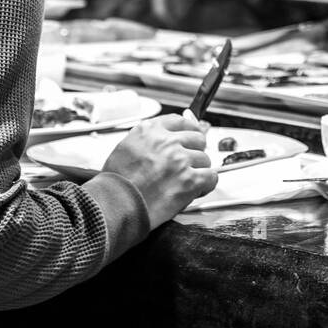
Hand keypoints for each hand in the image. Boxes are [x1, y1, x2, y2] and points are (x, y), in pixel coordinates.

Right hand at [103, 110, 215, 227]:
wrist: (116, 205)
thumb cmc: (116, 184)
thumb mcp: (125, 149)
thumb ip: (148, 141)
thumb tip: (167, 139)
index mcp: (149, 130)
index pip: (180, 121)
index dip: (189, 130)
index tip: (191, 136)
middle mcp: (166, 141)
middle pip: (197, 139)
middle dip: (194, 152)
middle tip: (187, 165)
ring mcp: (180, 160)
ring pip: (205, 159)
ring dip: (199, 171)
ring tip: (184, 182)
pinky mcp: (190, 180)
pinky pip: (211, 177)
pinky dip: (206, 185)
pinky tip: (196, 190)